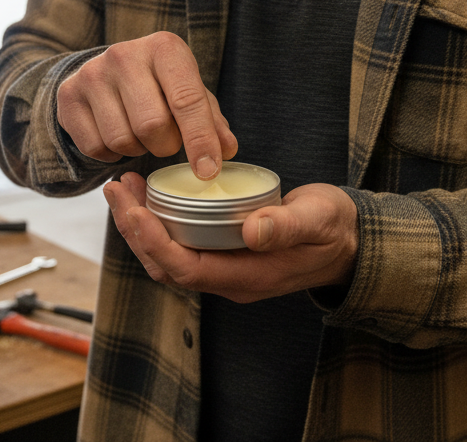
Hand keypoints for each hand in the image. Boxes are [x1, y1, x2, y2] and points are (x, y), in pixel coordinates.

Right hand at [57, 32, 237, 178]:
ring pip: (122, 140)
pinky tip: (116, 134)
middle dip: (166, 145)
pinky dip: (111, 154)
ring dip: (138, 150)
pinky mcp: (68, 96)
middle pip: (152, 126)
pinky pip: (95, 148)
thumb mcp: (189, 92)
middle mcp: (124, 55)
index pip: (187, 100)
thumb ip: (211, 121)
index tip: (208, 172)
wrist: (104, 71)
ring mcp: (92, 74)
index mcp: (164, 47)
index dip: (200, 141)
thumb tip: (226, 151)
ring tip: (140, 133)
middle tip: (166, 139)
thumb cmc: (158, 85)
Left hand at [103, 173, 358, 303]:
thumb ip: (286, 226)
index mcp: (246, 277)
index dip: (153, 242)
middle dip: (135, 230)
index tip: (132, 209)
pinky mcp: (223, 252)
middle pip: (166, 264)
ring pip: (168, 256)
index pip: (184, 268)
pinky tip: (152, 194)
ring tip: (126, 188)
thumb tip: (251, 231)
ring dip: (142, 225)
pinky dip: (159, 221)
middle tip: (117, 189)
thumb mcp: (317, 221)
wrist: (350, 242)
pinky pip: (180, 244)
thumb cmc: (334, 229)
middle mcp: (228, 278)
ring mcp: (224, 268)